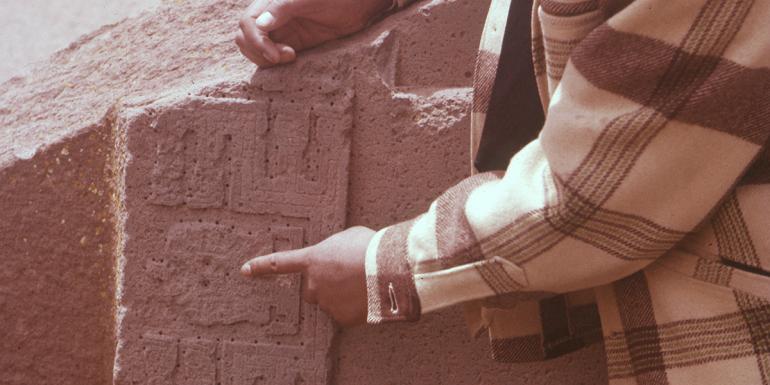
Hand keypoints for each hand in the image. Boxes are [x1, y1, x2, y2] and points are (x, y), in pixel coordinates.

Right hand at [235, 0, 392, 66]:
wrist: (360, 5)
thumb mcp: (309, 0)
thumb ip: (283, 8)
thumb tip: (260, 24)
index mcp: (270, 3)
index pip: (247, 24)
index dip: (256, 42)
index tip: (276, 55)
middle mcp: (272, 17)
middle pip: (244, 38)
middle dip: (258, 52)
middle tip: (283, 58)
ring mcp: (282, 31)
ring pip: (256, 49)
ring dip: (266, 59)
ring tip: (292, 57)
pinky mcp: (294, 44)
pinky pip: (274, 56)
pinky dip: (277, 63)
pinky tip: (295, 59)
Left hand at [240, 226, 374, 326]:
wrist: (388, 270)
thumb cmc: (369, 247)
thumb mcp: (347, 237)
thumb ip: (334, 249)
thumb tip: (338, 258)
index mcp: (312, 260)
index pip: (280, 264)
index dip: (261, 267)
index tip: (245, 270)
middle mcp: (314, 284)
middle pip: (312, 289)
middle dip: (326, 285)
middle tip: (349, 276)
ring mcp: (326, 304)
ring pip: (332, 302)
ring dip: (344, 295)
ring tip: (365, 283)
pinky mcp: (342, 319)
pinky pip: (346, 314)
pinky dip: (356, 308)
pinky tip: (369, 296)